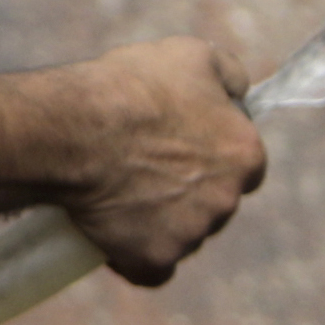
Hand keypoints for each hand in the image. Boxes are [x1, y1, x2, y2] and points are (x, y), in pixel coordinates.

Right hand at [67, 38, 267, 286]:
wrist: (79, 131)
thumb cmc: (134, 87)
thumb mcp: (192, 55)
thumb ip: (229, 75)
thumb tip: (239, 91)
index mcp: (245, 155)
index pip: (245, 164)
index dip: (213, 154)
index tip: (183, 145)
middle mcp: (227, 201)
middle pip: (213, 202)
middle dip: (187, 189)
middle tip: (143, 165)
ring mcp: (191, 236)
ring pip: (182, 235)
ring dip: (160, 221)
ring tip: (119, 191)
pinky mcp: (153, 260)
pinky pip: (151, 269)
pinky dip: (135, 257)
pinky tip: (114, 236)